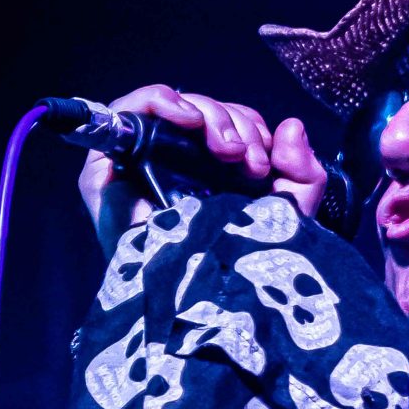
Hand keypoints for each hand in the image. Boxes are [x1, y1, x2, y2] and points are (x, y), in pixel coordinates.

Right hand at [79, 82, 328, 255]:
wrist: (199, 307)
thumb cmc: (237, 271)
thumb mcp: (287, 216)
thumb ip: (302, 173)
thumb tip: (291, 127)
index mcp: (213, 176)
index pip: (230, 127)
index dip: (251, 131)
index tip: (266, 164)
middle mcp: (176, 169)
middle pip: (205, 115)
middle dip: (236, 125)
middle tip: (250, 161)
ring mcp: (139, 167)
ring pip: (175, 109)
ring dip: (208, 114)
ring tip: (227, 148)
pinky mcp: (107, 171)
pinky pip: (129, 110)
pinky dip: (161, 101)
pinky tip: (189, 120)